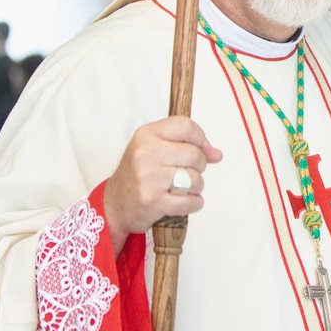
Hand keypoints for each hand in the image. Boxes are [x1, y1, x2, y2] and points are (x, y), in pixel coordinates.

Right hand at [102, 116, 222, 251]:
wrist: (113, 205)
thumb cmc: (139, 175)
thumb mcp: (154, 149)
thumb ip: (186, 145)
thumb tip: (217, 154)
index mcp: (146, 134)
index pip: (186, 126)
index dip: (201, 139)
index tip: (201, 150)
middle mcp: (146, 153)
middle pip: (195, 154)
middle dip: (199, 167)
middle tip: (187, 173)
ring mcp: (149, 177)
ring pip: (195, 179)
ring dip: (196, 187)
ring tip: (182, 188)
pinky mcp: (153, 200)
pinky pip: (191, 201)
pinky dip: (193, 203)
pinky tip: (182, 201)